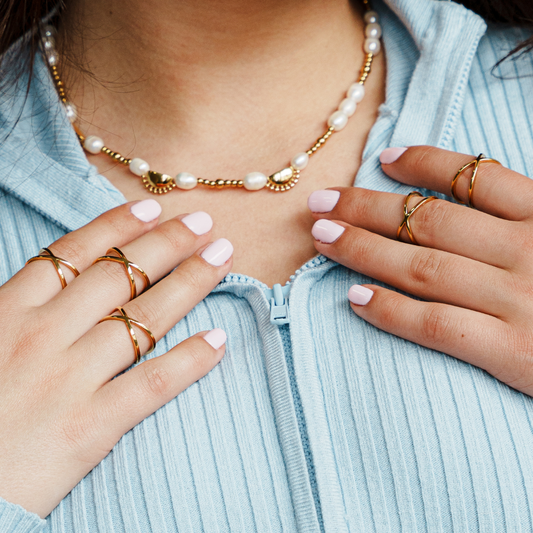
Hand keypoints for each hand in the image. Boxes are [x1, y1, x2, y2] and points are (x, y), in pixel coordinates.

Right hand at [0, 200, 231, 517]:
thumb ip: (17, 307)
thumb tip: (53, 277)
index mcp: (9, 311)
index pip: (75, 253)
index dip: (118, 226)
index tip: (152, 207)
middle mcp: (43, 335)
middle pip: (119, 275)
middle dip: (167, 243)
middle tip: (203, 224)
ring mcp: (69, 379)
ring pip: (144, 316)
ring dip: (190, 282)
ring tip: (221, 258)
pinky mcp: (90, 426)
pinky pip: (153, 382)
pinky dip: (191, 359)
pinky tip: (219, 340)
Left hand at [309, 146, 532, 395]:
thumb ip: (530, 214)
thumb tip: (483, 193)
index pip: (478, 176)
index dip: (426, 162)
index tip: (386, 157)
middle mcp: (531, 251)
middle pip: (432, 220)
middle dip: (368, 208)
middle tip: (320, 200)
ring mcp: (520, 301)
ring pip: (424, 266)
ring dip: (364, 249)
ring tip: (320, 237)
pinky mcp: (516, 353)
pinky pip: (438, 325)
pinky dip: (392, 311)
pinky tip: (354, 299)